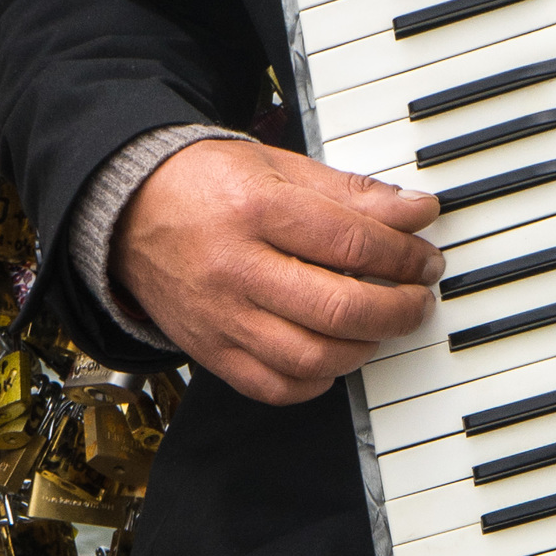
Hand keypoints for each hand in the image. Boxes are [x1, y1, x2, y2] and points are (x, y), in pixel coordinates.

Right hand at [115, 136, 441, 405]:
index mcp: (257, 210)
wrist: (128, 213)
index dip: (405, 255)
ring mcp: (221, 317)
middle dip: (399, 308)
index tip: (427, 258)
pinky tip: (333, 354)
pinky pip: (276, 387)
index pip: (352, 242)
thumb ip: (351, 192)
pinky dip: (318, 379)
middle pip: (339, 307)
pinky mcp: (211, 352)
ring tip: (380, 325)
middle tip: (417, 298)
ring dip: (365, 347)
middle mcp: (236, 268)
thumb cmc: (207, 185)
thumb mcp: (280, 167)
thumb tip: (416, 211)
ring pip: (313, 356)